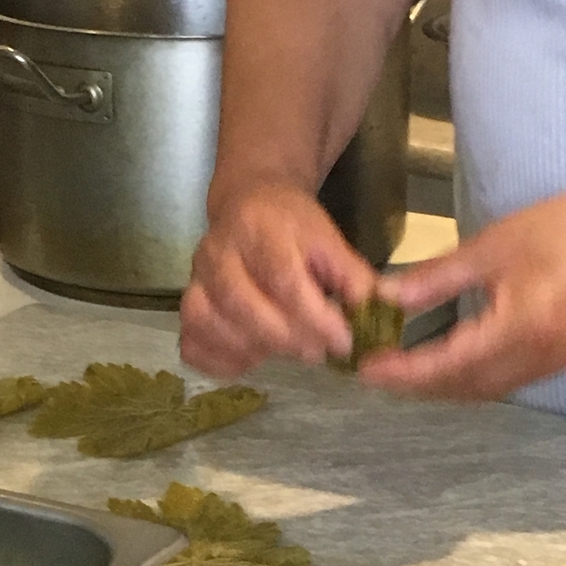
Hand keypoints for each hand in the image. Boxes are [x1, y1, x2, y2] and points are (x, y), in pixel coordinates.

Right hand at [179, 183, 376, 377]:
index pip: (282, 278)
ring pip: (209, 323)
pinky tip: (252, 360)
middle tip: (317, 354)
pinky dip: (220, 361)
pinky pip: (192, 344)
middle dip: (285, 338)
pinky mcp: (188, 306)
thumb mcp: (329, 240)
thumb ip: (353, 277)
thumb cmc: (292, 228)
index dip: (314, 317)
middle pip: (241, 304)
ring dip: (252, 349)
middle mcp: (218, 252)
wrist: (248, 204)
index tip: (343, 341)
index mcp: (259, 228)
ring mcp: (196, 280)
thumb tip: (377, 314)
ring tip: (286, 353)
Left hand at [359, 176, 565, 400]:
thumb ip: (435, 278)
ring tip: (396, 371)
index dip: (403, 372)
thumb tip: (384, 297)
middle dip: (413, 385)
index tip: (367, 369)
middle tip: (372, 371)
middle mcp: (531, 361)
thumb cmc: (565, 229)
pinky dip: (461, 379)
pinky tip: (438, 365)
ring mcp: (544, 368)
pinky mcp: (550, 363)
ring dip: (436, 386)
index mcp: (518, 330)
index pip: (447, 366)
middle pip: (460, 388)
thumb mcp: (491, 247)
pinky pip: (495, 383)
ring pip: (477, 391)